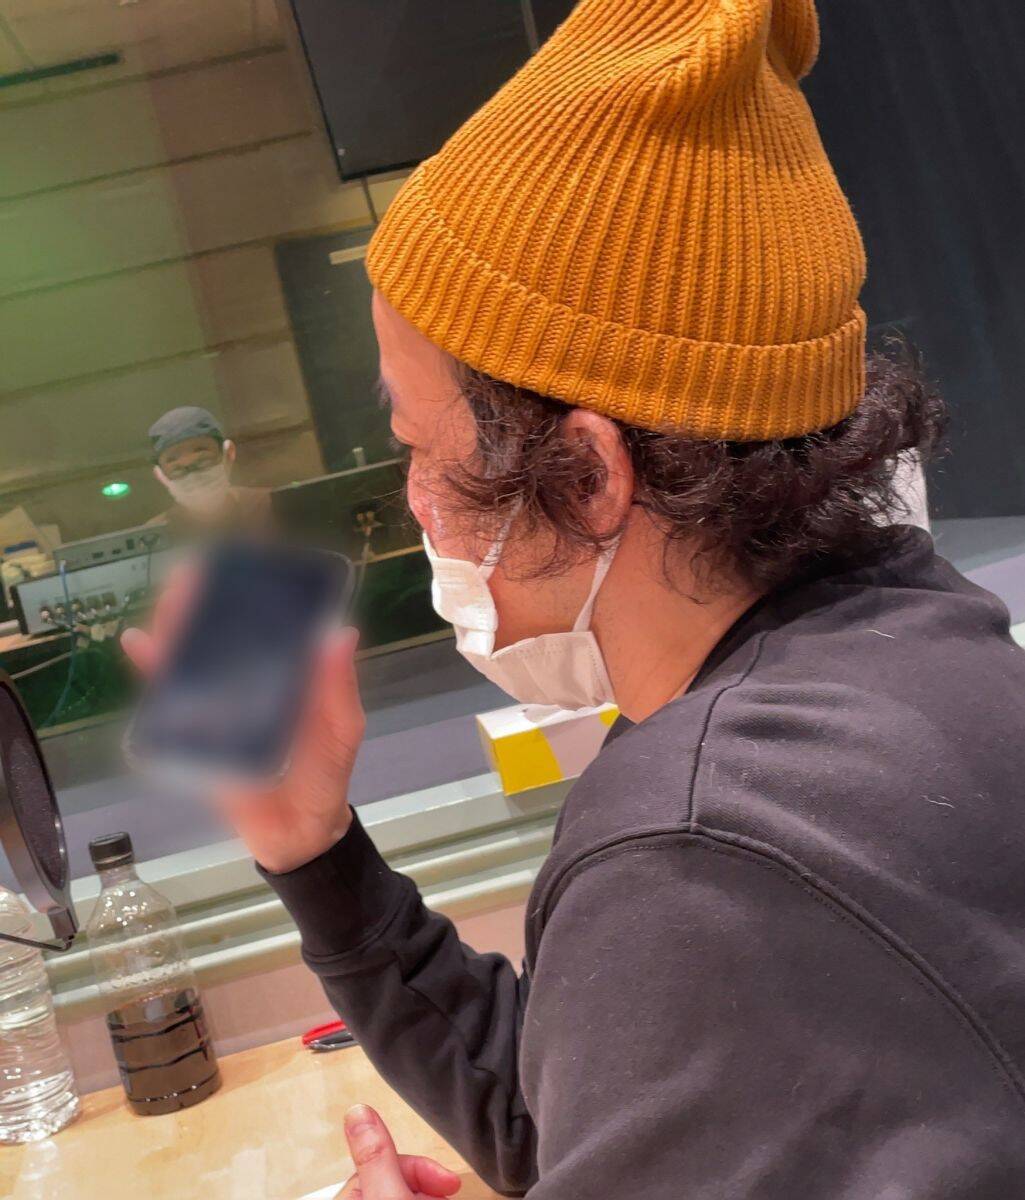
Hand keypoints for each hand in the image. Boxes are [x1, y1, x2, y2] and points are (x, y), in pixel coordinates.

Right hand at [121, 566, 365, 873]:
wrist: (299, 832)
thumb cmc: (325, 775)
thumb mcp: (341, 728)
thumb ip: (339, 685)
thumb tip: (341, 632)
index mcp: (286, 676)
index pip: (265, 628)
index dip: (252, 598)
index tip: (241, 568)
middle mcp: (249, 685)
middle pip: (221, 638)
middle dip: (206, 606)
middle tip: (195, 575)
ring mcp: (219, 707)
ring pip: (191, 661)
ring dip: (177, 629)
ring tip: (171, 599)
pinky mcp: (195, 734)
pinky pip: (169, 700)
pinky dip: (153, 672)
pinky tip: (139, 643)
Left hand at [338, 1105, 461, 1199]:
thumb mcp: (391, 1197)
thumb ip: (377, 1156)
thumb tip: (358, 1110)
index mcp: (348, 1196)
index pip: (384, 1162)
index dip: (419, 1167)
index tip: (448, 1180)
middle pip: (396, 1176)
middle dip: (426, 1184)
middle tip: (449, 1193)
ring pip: (406, 1191)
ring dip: (430, 1194)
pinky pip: (407, 1198)